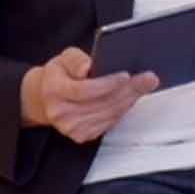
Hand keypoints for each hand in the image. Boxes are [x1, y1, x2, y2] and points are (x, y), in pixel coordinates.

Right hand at [19, 46, 158, 143]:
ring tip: (144, 85)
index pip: (84, 90)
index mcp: (54, 91)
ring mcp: (71, 127)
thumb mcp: (64, 58)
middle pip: (102, 103)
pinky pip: (109, 122)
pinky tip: (130, 97)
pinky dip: (123, 109)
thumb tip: (87, 67)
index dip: (107, 84)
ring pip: (109, 113)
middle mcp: (60, 112)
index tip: (126, 75)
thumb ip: (76, 59)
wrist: (46, 98)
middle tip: (148, 78)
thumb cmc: (60, 75)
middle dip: (128, 90)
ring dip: (129, 99)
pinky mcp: (81, 135)